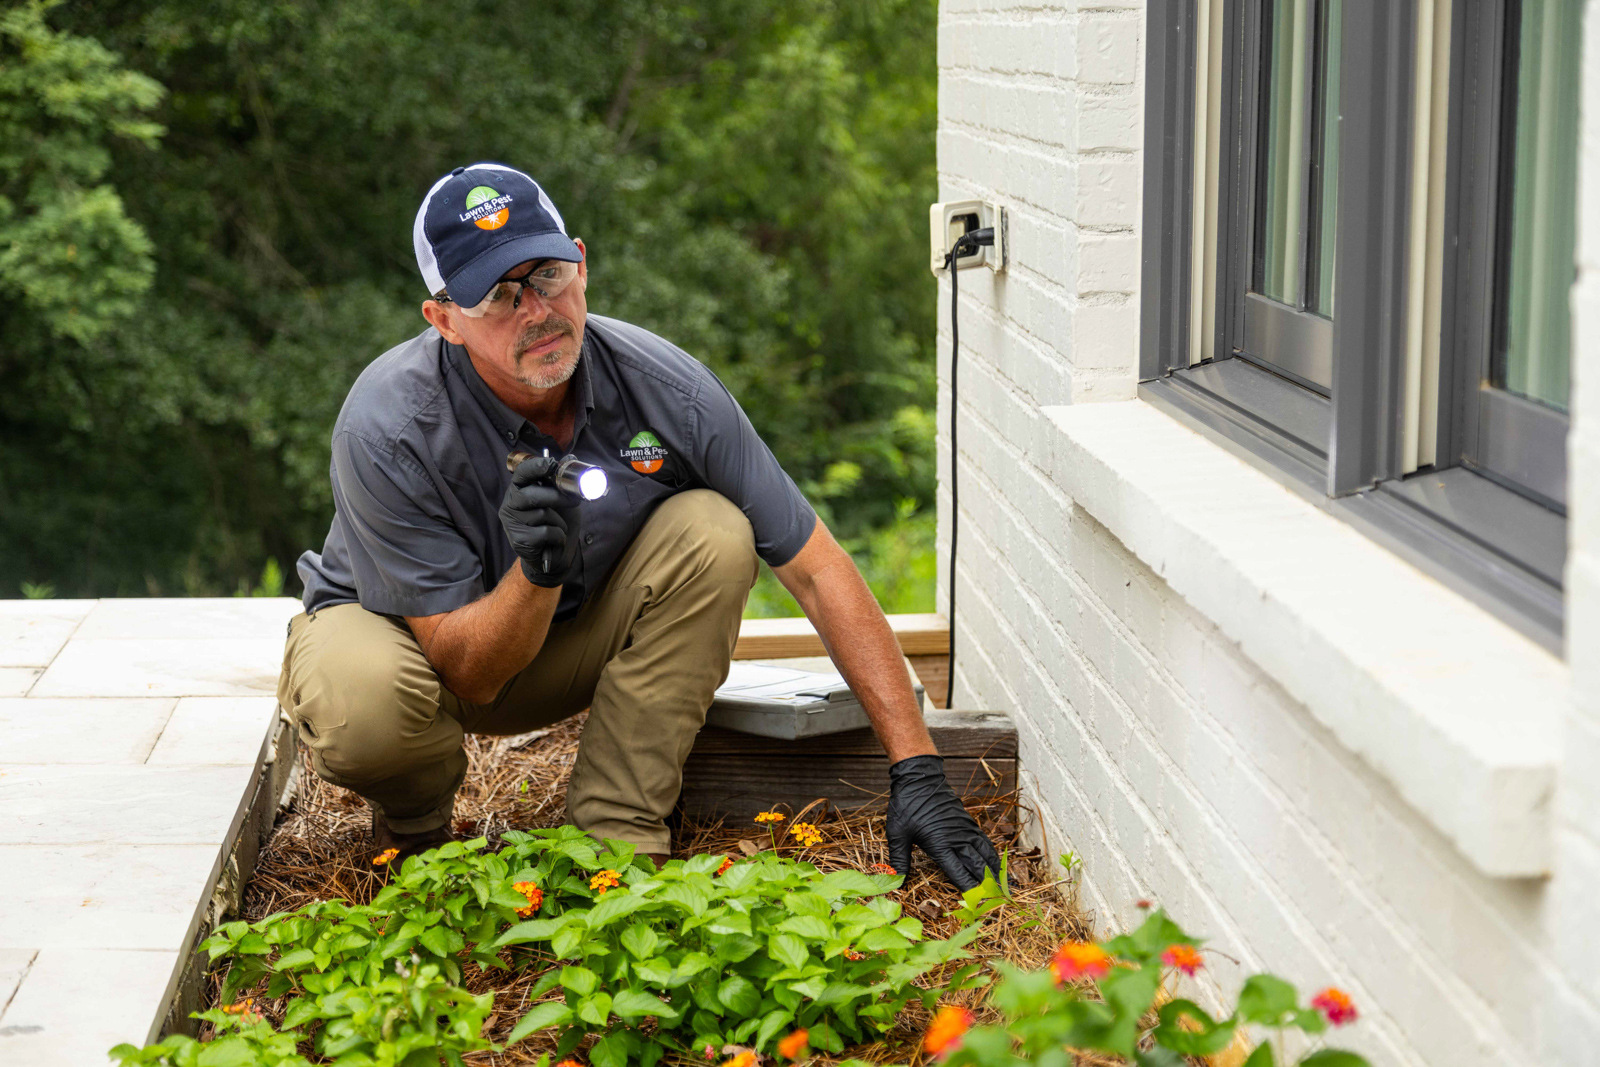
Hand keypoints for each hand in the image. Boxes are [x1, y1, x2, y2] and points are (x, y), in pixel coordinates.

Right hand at [499, 454, 581, 587]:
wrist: (555, 557)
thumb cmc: (556, 523)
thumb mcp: (563, 499)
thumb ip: (563, 480)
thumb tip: (571, 458)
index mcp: (518, 491)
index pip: (520, 474)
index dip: (535, 467)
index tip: (552, 463)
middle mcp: (510, 505)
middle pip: (530, 495)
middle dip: (556, 497)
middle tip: (575, 500)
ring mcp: (512, 524)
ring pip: (541, 514)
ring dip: (559, 521)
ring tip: (558, 526)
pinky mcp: (519, 541)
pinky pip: (546, 532)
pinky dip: (558, 536)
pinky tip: (555, 540)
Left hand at [886, 754, 1001, 890]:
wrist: (919, 778)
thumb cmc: (907, 805)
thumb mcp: (897, 833)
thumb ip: (899, 859)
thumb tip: (896, 881)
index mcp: (940, 845)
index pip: (960, 874)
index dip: (970, 890)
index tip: (979, 903)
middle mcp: (957, 839)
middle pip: (978, 866)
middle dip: (988, 885)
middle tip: (999, 900)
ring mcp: (965, 830)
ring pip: (985, 854)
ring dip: (995, 870)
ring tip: (1004, 885)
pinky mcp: (967, 822)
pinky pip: (984, 841)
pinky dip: (992, 854)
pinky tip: (994, 861)